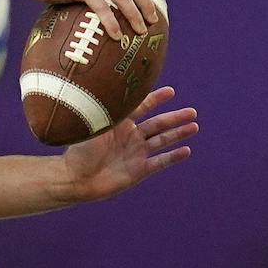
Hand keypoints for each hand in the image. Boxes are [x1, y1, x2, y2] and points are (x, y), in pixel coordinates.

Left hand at [60, 86, 196, 201]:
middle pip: (157, 124)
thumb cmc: (78, 151)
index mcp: (118, 124)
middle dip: (174, 118)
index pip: (141, 107)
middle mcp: (130, 137)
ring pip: (162, 141)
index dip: (155, 100)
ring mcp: (135, 154)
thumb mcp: (93, 126)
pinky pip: (159, 162)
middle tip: (192, 112)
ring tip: (194, 126)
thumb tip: (114, 88)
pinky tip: (186, 151)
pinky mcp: (138, 171)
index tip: (170, 92)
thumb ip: (107, 110)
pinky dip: (172, 157)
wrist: (74, 179)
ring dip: (178, 134)